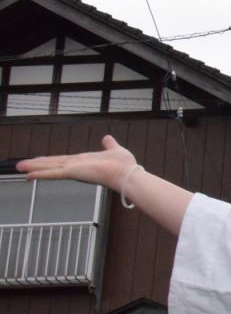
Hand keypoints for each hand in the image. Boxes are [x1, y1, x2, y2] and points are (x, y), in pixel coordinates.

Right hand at [15, 135, 136, 190]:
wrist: (128, 174)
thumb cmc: (124, 165)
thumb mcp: (114, 149)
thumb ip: (109, 144)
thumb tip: (107, 138)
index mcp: (83, 162)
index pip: (62, 160)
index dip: (50, 161)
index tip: (39, 161)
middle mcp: (76, 166)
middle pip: (52, 164)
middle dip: (36, 165)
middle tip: (20, 166)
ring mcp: (74, 170)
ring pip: (49, 168)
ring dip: (33, 168)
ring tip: (19, 168)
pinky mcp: (74, 172)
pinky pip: (54, 173)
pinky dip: (41, 174)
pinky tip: (28, 175)